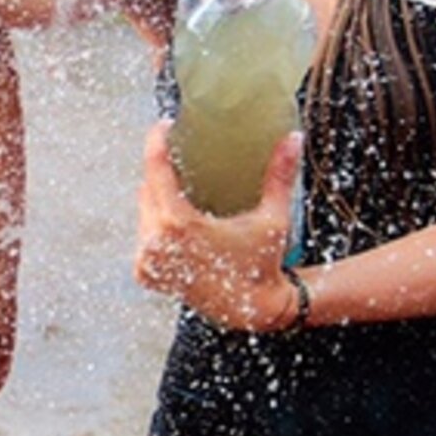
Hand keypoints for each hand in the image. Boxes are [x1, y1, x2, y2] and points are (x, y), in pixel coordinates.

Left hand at [133, 123, 303, 330]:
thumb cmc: (263, 263)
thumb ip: (279, 175)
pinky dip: (154, 224)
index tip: (164, 125)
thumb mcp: (272, 218)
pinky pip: (142, 235)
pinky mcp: (146, 273)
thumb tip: (293, 137)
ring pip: (143, 210)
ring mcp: (148, 259)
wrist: (254, 310)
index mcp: (179, 224)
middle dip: (162, 169)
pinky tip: (172, 219)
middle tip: (180, 156)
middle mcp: (156, 242)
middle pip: (147, 187)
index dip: (156, 141)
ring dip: (157, 196)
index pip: (155, 169)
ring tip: (179, 187)